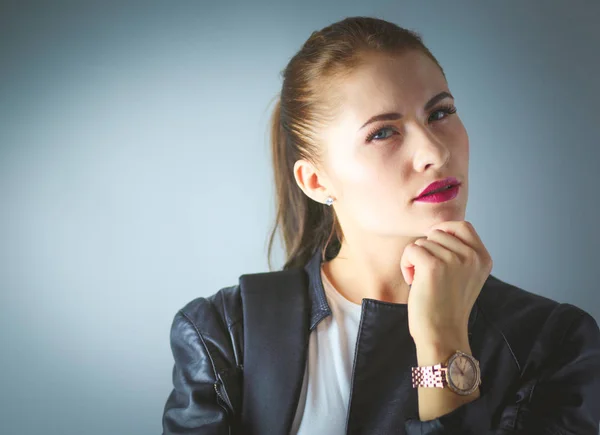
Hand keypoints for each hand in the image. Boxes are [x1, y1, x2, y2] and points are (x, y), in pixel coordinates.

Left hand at [400, 220, 492, 348]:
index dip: (443, 231)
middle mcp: (472, 256)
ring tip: (423, 282)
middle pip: (437, 232)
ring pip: (422, 242)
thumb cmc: (446, 307)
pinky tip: (413, 282)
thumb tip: (437, 230)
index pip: (462, 226)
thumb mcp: (464, 276)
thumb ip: (459, 253)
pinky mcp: (433, 266)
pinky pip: (411, 250)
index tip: (434, 249)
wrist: (443, 335)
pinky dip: (406, 265)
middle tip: (428, 274)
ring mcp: (454, 260)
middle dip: (427, 249)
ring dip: (415, 259)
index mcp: (483, 258)